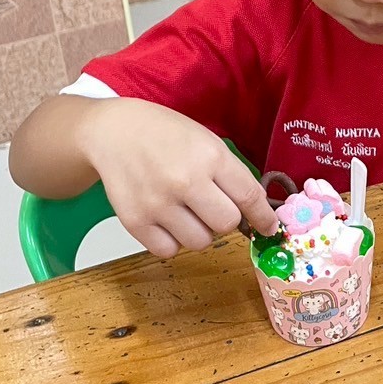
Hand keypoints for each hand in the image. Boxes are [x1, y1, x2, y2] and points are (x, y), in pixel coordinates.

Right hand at [75, 98, 278, 258]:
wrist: (113, 132)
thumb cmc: (164, 134)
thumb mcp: (206, 141)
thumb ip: (231, 175)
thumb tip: (257, 211)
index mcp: (209, 156)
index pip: (248, 197)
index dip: (263, 217)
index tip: (268, 227)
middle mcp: (185, 181)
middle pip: (227, 225)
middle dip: (227, 220)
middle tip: (214, 207)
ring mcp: (158, 203)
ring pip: (199, 242)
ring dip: (199, 231)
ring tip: (185, 209)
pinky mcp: (135, 221)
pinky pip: (168, 251)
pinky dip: (172, 240)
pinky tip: (166, 219)